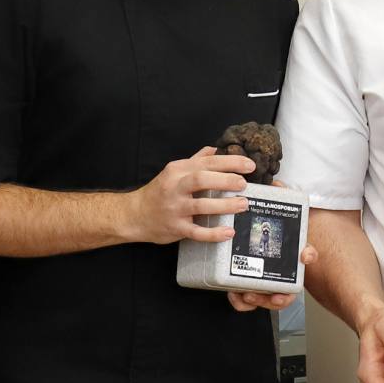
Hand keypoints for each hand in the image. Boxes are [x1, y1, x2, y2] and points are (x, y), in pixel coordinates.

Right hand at [125, 146, 254, 244]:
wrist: (134, 215)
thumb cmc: (159, 192)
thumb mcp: (174, 171)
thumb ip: (196, 160)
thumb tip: (216, 149)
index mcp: (178, 170)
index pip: (207, 162)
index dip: (230, 162)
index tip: (249, 165)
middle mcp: (175, 187)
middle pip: (202, 179)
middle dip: (226, 180)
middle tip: (244, 184)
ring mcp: (174, 208)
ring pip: (201, 206)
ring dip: (224, 206)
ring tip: (242, 205)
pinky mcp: (175, 228)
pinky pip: (196, 231)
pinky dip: (213, 233)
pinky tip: (227, 232)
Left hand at [227, 244, 320, 311]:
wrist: (277, 251)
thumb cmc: (291, 256)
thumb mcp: (301, 252)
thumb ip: (309, 252)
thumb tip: (306, 256)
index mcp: (288, 286)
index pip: (287, 298)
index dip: (281, 300)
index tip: (275, 298)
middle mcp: (274, 291)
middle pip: (267, 303)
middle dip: (258, 301)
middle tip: (250, 295)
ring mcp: (260, 291)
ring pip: (252, 303)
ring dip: (243, 302)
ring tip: (237, 293)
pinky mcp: (247, 288)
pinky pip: (241, 299)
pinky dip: (235, 298)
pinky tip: (232, 290)